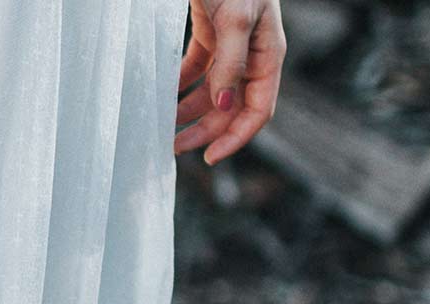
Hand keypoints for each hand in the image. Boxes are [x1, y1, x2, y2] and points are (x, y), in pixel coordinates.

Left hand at [175, 0, 286, 163]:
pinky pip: (196, 69)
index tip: (209, 159)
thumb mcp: (234, 20)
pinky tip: (161, 97)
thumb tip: (226, 105)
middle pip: (231, 107)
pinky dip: (179, 86)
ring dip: (189, 112)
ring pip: (212, 91)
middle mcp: (251, 54)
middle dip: (204, 130)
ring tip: (161, 127)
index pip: (258, 109)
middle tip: (171, 148)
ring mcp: (230, 45)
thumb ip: (231, 62)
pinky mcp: (209, 33)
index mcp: (267, 55)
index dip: (236, 137)